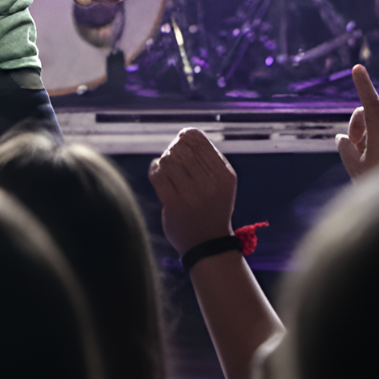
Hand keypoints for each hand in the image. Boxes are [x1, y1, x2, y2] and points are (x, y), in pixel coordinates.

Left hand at [148, 128, 236, 255]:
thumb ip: (208, 157)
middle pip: (181, 148)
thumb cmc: (212, 206)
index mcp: (224, 175)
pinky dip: (154, 169)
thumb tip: (186, 133)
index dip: (185, 136)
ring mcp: (192, 195)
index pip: (198, 140)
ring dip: (164, 162)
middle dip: (174, 149)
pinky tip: (158, 173)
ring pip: (168, 160)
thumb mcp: (221, 182)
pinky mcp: (174, 205)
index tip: (182, 141)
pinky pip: (157, 174)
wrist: (208, 244)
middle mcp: (210, 184)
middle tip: (174, 159)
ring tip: (168, 169)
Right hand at [337, 63, 378, 179]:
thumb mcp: (353, 167)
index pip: (370, 102)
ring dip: (370, 133)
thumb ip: (344, 147)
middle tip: (353, 142)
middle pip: (372, 112)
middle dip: (359, 122)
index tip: (357, 68)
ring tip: (366, 157)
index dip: (363, 84)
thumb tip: (344, 138)